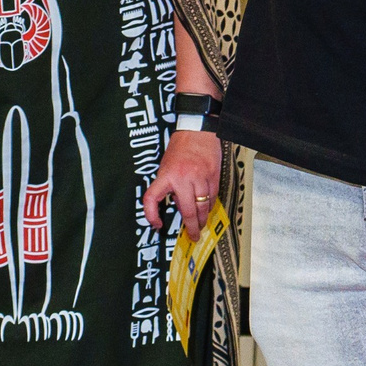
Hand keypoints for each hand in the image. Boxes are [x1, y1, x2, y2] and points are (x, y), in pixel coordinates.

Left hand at [143, 127, 224, 241]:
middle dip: (192, 226)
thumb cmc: (180, 148)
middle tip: (193, 235)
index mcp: (166, 175)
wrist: (197, 131)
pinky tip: (208, 209)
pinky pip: (213, 196)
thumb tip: (179, 206)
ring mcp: (200, 177)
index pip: (152, 199)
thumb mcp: (166, 166)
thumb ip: (170, 187)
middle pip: (188, 210)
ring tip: (202, 224)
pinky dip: (211, 205)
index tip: (157, 224)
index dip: (151, 215)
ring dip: (203, 218)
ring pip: (204, 205)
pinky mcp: (213, 175)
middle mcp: (183, 178)